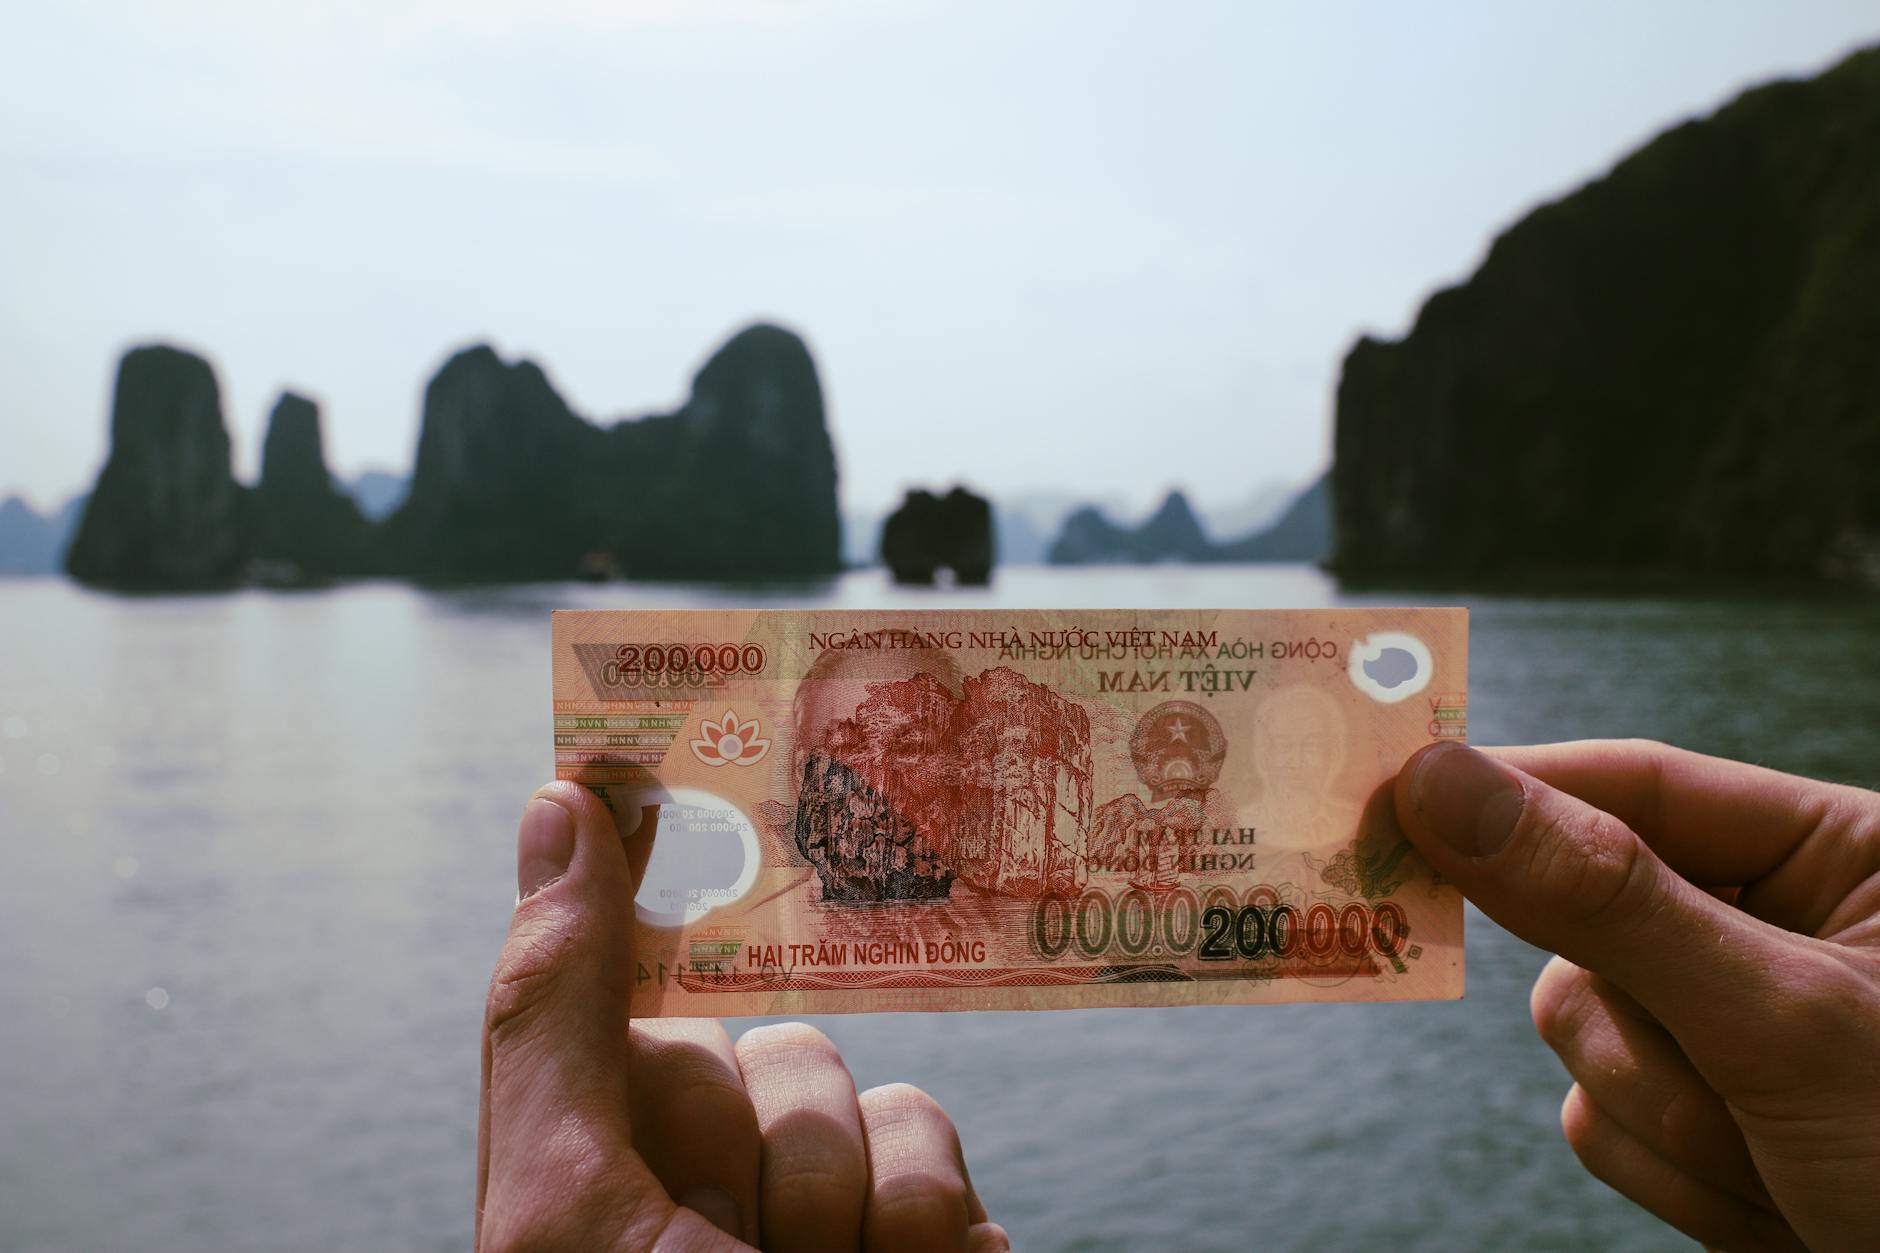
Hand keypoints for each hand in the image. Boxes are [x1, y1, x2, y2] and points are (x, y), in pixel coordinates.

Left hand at [476, 782, 1008, 1252]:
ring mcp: (819, 1208)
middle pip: (763, 1037)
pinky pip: (934, 1147)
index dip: (641, 889)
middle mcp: (704, 1177)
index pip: (628, 995)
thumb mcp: (566, 1195)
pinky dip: (924, 1221)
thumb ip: (556, 1013)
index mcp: (594, 1163)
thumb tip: (555, 807)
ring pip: (862, 1089)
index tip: (661, 778)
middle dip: (756, 1131)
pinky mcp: (919, 1230)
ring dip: (843, 1193)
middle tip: (715, 1225)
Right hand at [1393, 740, 1879, 1252]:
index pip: (1634, 785)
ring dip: (1673, 1121)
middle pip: (1585, 925)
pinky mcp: (1701, 1118)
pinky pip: (1593, 1122)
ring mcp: (1730, 1028)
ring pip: (1577, 1032)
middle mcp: (1774, 928)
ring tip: (1795, 1173)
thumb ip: (1605, 898)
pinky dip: (1674, 1176)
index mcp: (1834, 855)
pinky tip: (1778, 1204)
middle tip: (1737, 1084)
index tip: (1394, 797)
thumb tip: (1441, 786)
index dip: (1514, 791)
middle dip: (1649, 1030)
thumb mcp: (1785, 1021)